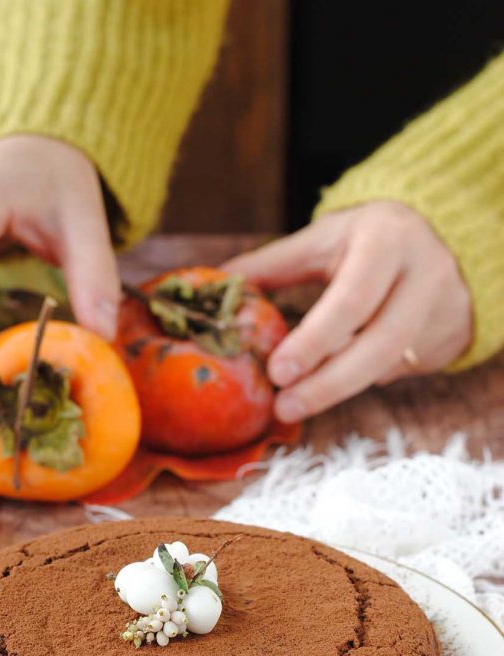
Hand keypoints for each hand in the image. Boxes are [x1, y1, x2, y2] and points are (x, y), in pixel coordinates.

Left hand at [224, 200, 471, 421]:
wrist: (445, 238)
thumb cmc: (367, 240)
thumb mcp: (324, 238)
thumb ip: (272, 264)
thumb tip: (214, 282)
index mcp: (387, 240)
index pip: (352, 298)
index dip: (315, 340)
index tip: (277, 372)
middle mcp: (424, 275)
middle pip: (379, 344)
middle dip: (328, 385)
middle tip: (283, 408)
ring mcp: (442, 311)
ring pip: (389, 365)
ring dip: (338, 389)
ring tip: (295, 404)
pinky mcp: (449, 339)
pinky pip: (399, 372)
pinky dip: (361, 380)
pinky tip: (334, 383)